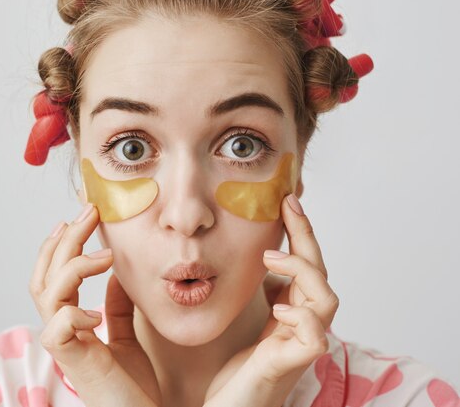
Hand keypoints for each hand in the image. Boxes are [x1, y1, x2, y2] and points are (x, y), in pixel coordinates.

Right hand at [29, 204, 161, 406]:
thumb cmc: (131, 386)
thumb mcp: (127, 335)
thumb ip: (118, 306)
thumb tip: (119, 274)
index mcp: (72, 321)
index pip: (53, 274)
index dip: (61, 244)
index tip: (79, 218)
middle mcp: (61, 329)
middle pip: (46, 275)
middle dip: (65, 240)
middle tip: (89, 212)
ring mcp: (65, 346)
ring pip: (47, 294)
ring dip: (74, 266)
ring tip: (106, 256)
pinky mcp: (74, 362)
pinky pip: (57, 329)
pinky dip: (74, 313)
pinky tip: (97, 312)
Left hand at [203, 194, 339, 406]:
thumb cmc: (240, 368)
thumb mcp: (248, 317)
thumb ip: (260, 290)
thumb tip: (256, 257)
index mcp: (292, 309)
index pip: (304, 263)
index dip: (300, 232)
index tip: (286, 200)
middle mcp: (303, 323)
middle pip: (320, 272)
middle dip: (306, 235)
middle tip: (288, 206)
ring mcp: (301, 343)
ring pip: (327, 298)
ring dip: (302, 270)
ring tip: (270, 258)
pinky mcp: (293, 364)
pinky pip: (315, 337)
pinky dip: (302, 316)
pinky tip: (278, 308)